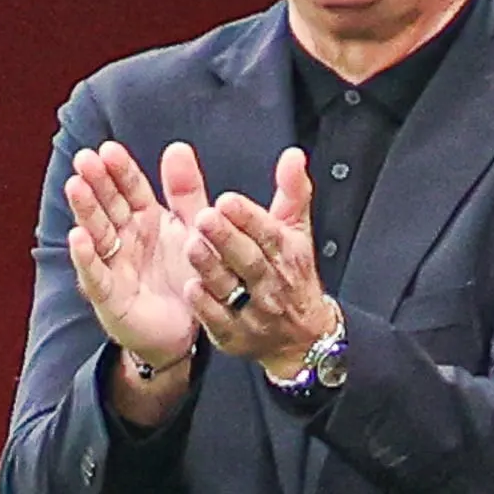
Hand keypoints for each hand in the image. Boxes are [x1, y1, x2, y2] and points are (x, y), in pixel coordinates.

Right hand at [65, 140, 210, 362]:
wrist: (189, 330)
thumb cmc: (186, 275)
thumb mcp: (193, 229)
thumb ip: (186, 191)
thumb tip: (177, 146)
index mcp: (145, 219)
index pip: (130, 189)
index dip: (119, 170)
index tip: (108, 149)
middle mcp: (125, 239)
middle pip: (109, 206)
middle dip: (96, 183)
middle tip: (84, 158)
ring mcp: (114, 266)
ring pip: (97, 233)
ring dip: (86, 211)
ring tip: (75, 186)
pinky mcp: (110, 297)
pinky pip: (97, 274)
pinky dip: (86, 256)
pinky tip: (78, 237)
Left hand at [183, 147, 334, 376]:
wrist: (302, 337)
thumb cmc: (292, 274)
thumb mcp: (298, 233)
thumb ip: (293, 192)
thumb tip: (293, 156)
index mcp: (287, 254)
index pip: (269, 233)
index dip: (249, 218)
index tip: (227, 200)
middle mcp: (272, 283)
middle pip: (250, 260)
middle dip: (228, 238)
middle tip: (204, 216)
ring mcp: (254, 312)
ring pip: (232, 288)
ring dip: (211, 267)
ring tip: (191, 245)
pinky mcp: (235, 336)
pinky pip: (219, 321)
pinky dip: (206, 306)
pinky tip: (190, 288)